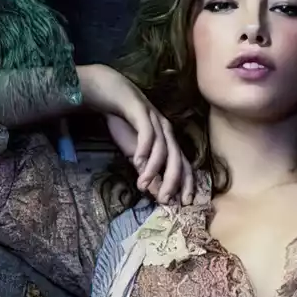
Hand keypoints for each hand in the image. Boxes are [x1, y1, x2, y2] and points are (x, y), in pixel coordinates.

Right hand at [78, 63, 192, 204]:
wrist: (110, 93)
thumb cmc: (125, 124)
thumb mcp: (136, 154)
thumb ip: (147, 171)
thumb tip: (156, 194)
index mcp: (169, 142)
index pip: (184, 166)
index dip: (187, 184)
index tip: (185, 203)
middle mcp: (167, 131)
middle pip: (177, 160)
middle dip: (172, 182)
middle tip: (164, 200)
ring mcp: (156, 121)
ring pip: (162, 149)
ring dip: (153, 169)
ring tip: (142, 184)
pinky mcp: (142, 112)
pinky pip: (147, 133)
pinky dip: (144, 148)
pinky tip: (136, 161)